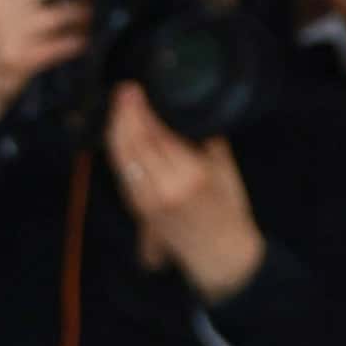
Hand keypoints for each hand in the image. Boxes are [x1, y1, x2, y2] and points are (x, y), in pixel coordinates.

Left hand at [102, 75, 265, 299]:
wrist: (221, 256)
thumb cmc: (229, 211)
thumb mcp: (223, 168)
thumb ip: (201, 140)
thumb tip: (180, 114)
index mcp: (189, 175)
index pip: (156, 134)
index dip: (141, 110)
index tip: (135, 89)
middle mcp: (163, 188)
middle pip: (133, 144)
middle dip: (124, 114)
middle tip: (124, 90)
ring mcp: (147, 201)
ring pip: (122, 159)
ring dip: (116, 130)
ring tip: (119, 106)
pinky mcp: (138, 210)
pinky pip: (123, 174)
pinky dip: (118, 151)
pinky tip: (119, 135)